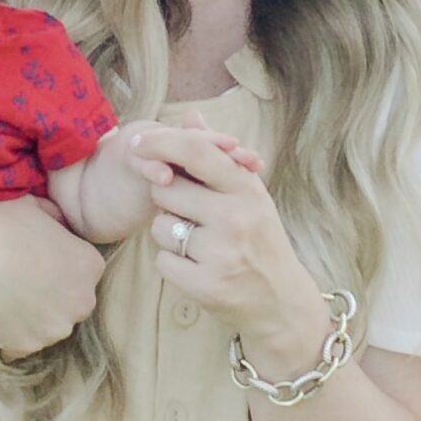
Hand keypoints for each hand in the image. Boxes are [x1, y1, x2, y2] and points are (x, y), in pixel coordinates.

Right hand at [0, 198, 108, 360]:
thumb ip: (56, 218)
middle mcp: (82, 301)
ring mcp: (57, 328)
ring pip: (51, 325)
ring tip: (6, 299)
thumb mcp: (34, 206)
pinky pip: (25, 343)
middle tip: (22, 282)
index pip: (84, 270)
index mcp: (90, 265)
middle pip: (73, 301)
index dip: (60, 266)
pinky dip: (13, 335)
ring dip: (35, 317)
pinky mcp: (30, 346)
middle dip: (54, 295)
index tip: (38, 262)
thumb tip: (59, 223)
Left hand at [125, 119, 328, 362]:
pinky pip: (162, 261)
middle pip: (167, 190)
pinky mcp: (206, 286)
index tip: (138, 144)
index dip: (161, 142)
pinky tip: (196, 268)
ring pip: (160, 228)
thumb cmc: (261, 241)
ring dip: (168, 234)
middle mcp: (235, 218)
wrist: (281, 303)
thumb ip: (217, 156)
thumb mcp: (249, 195)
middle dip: (166, 198)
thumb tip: (189, 116)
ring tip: (197, 244)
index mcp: (247, 190)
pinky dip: (171, 264)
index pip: (197, 152)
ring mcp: (221, 253)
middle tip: (188, 213)